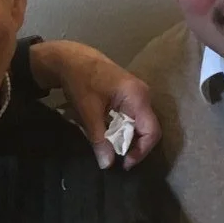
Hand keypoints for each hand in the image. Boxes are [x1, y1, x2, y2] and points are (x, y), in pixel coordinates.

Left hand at [30, 41, 160, 168]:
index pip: (152, 131)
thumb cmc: (81, 80)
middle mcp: (143, 95)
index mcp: (138, 96)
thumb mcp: (88, 112)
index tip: (124, 164)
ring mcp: (138, 94)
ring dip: (128, 139)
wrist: (72, 58)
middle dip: (134, 147)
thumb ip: (99, 139)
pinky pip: (133, 118)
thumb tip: (107, 165)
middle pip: (148, 129)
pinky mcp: (130, 96)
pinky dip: (124, 130)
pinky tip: (111, 136)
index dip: (141, 152)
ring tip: (113, 150)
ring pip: (141, 125)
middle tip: (117, 160)